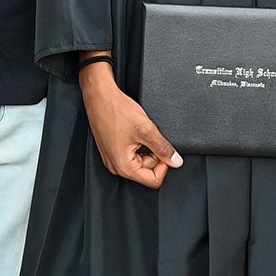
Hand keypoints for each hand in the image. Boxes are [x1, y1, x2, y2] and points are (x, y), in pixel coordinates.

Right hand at [79, 57, 182, 188]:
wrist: (100, 96)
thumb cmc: (116, 111)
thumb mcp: (146, 130)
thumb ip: (163, 148)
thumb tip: (175, 161)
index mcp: (123, 167)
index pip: (153, 180)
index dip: (164, 166)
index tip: (165, 151)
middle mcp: (115, 166)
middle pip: (146, 172)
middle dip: (155, 156)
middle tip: (153, 137)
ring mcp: (112, 158)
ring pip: (140, 162)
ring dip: (147, 149)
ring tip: (142, 132)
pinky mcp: (112, 150)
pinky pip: (131, 154)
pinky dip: (138, 145)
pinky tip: (136, 131)